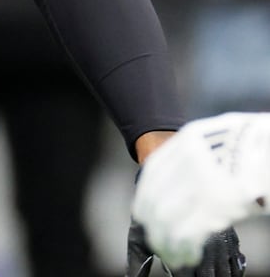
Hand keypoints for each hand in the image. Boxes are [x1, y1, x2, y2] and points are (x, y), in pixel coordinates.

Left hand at [133, 114, 268, 270]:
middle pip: (154, 198)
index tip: (144, 217)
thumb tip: (170, 191)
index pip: (152, 175)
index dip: (145, 201)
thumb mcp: (215, 143)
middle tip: (157, 241)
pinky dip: (181, 248)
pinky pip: (186, 232)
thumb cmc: (252, 147)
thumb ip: (190, 158)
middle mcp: (190, 158)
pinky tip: (187, 255)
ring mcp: (203, 180)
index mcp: (187, 140)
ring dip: (164, 242)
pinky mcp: (218, 203)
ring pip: (165, 218)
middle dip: (152, 226)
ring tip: (172, 254)